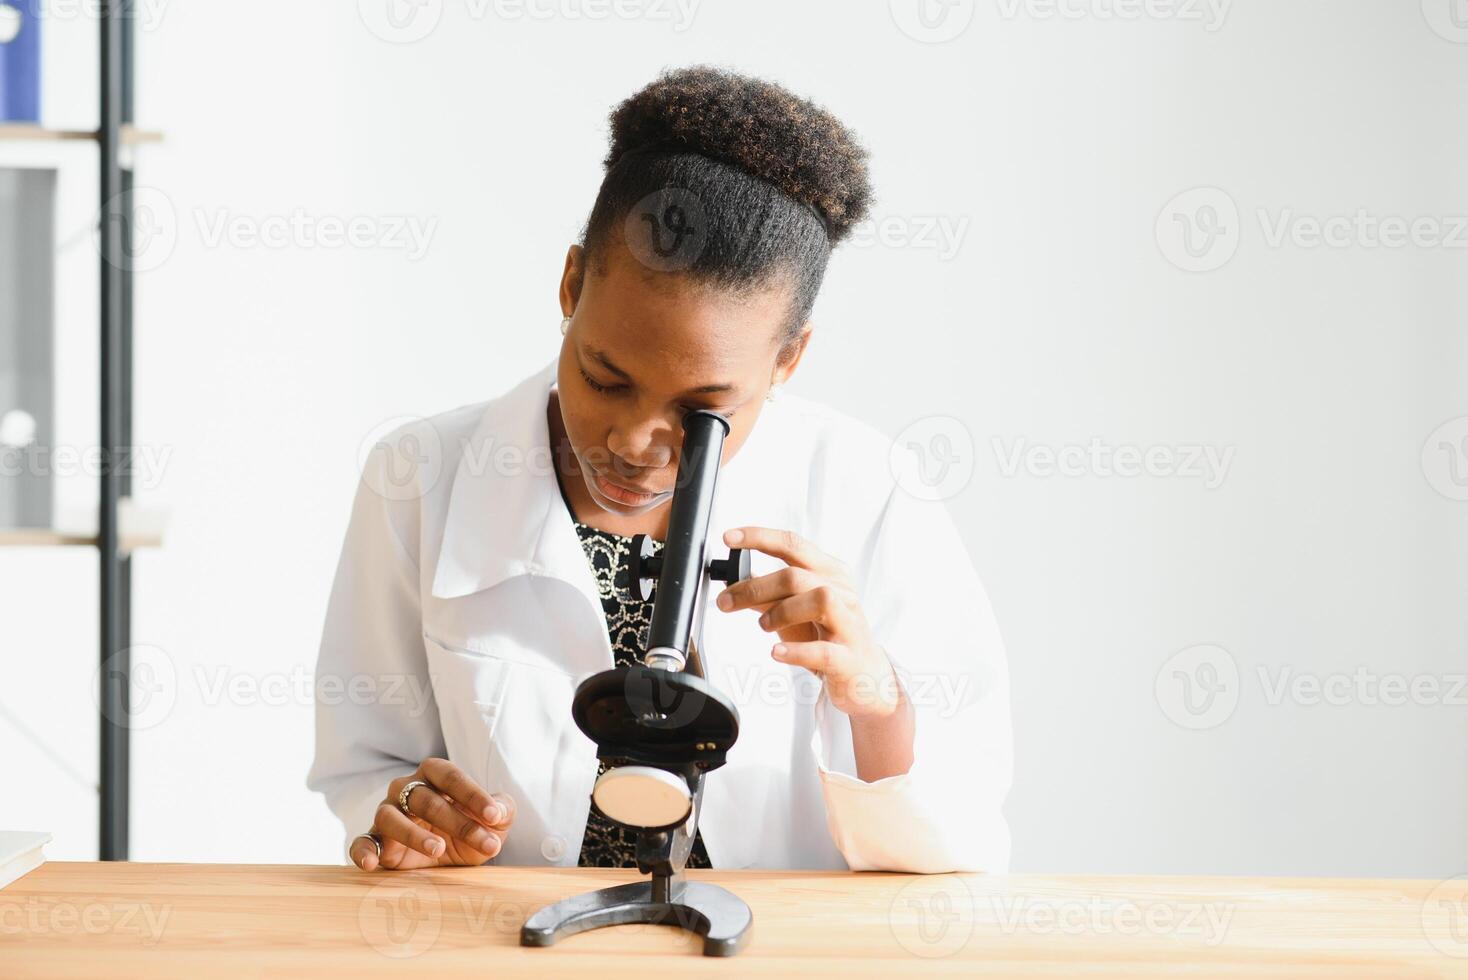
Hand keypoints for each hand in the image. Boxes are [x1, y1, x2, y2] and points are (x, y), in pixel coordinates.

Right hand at [351, 758, 514, 870]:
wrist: (451, 859)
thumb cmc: (471, 828)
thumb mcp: (495, 820)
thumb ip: (502, 809)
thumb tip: (499, 810)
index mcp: (434, 774)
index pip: (450, 776)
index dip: (473, 795)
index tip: (494, 816)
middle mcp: (406, 789)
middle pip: (426, 800)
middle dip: (458, 823)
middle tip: (485, 843)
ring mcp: (387, 814)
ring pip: (390, 817)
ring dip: (414, 834)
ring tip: (438, 850)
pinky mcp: (375, 842)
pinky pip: (361, 843)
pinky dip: (363, 852)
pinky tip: (371, 865)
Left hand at [715, 526, 900, 718]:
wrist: (864, 675)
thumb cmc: (826, 636)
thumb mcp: (793, 611)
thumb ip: (766, 597)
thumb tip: (731, 586)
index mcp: (829, 572)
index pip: (793, 545)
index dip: (759, 537)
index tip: (729, 537)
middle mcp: (842, 592)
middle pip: (796, 576)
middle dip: (755, 587)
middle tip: (726, 601)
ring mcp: (848, 624)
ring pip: (820, 600)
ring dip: (781, 611)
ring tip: (763, 626)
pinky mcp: (849, 658)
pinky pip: (824, 651)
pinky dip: (796, 651)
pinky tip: (776, 651)